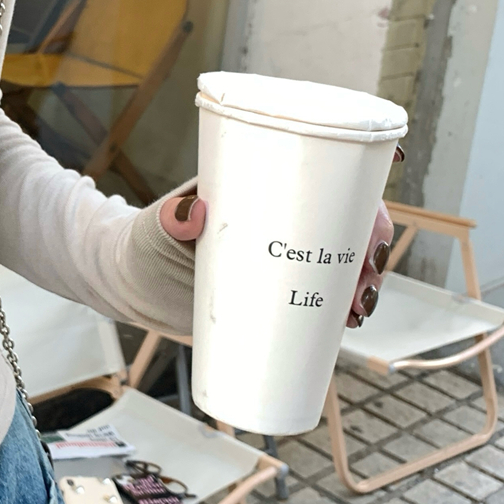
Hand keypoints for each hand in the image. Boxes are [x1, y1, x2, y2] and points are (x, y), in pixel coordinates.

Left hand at [160, 193, 396, 330]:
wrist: (131, 288)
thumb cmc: (143, 245)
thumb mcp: (156, 228)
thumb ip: (170, 218)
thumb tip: (192, 213)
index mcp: (260, 189)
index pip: (324, 180)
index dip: (361, 201)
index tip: (371, 231)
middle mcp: (278, 222)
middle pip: (343, 226)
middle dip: (370, 251)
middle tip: (364, 283)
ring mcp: (278, 261)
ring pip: (339, 264)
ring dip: (364, 282)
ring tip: (357, 308)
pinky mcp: (273, 298)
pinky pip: (318, 301)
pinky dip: (340, 311)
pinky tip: (348, 323)